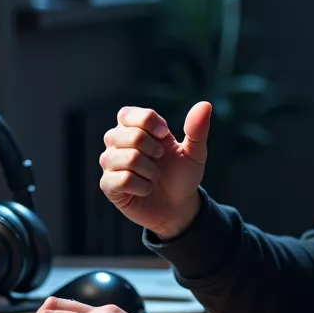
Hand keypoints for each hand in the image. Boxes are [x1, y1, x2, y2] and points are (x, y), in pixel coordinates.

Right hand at [99, 102, 210, 239]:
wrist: (178, 207)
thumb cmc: (181, 176)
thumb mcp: (194, 153)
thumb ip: (197, 130)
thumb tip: (205, 105)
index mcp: (132, 128)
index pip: (127, 114)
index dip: (149, 123)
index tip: (165, 135)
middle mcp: (116, 143)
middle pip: (130, 135)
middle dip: (155, 150)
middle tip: (160, 159)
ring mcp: (110, 164)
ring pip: (128, 158)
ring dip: (151, 171)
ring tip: (154, 176)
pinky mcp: (108, 185)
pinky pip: (122, 180)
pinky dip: (143, 186)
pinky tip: (146, 189)